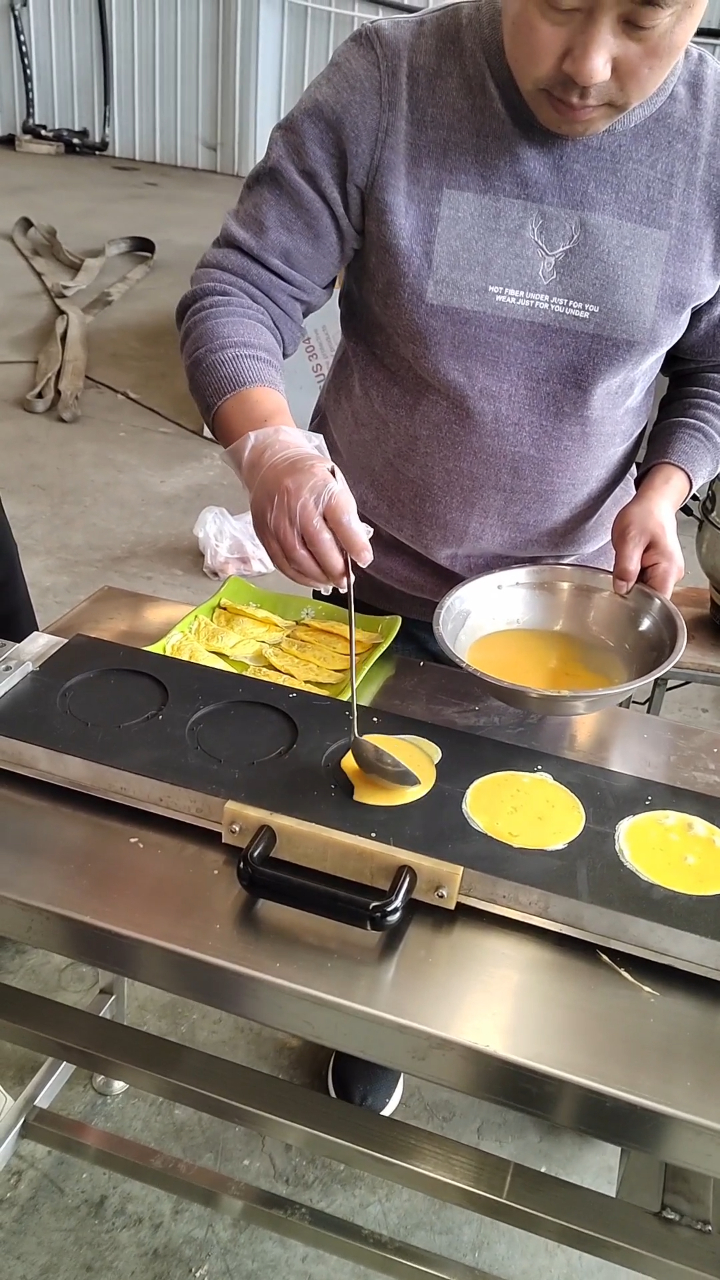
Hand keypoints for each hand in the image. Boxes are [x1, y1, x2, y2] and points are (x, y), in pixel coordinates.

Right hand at [224, 425, 372, 588]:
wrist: (271, 464)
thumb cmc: (308, 476)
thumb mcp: (335, 484)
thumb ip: (346, 515)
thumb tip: (357, 549)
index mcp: (321, 488)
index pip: (342, 521)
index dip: (355, 545)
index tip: (365, 559)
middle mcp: (297, 505)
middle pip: (319, 545)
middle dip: (336, 569)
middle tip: (347, 580)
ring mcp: (278, 520)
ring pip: (299, 559)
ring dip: (318, 577)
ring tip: (331, 582)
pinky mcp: (264, 533)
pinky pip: (282, 562)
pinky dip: (299, 576)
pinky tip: (312, 579)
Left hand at [611, 465, 688, 596]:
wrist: (653, 502)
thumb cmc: (645, 515)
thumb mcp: (629, 539)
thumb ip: (625, 567)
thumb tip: (621, 589)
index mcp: (667, 570)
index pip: (656, 603)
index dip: (637, 606)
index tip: (620, 599)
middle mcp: (670, 575)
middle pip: (650, 600)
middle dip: (630, 595)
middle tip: (616, 579)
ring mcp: (665, 573)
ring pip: (644, 592)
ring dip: (630, 585)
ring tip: (623, 568)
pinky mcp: (658, 570)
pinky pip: (643, 582)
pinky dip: (632, 578)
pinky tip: (626, 568)